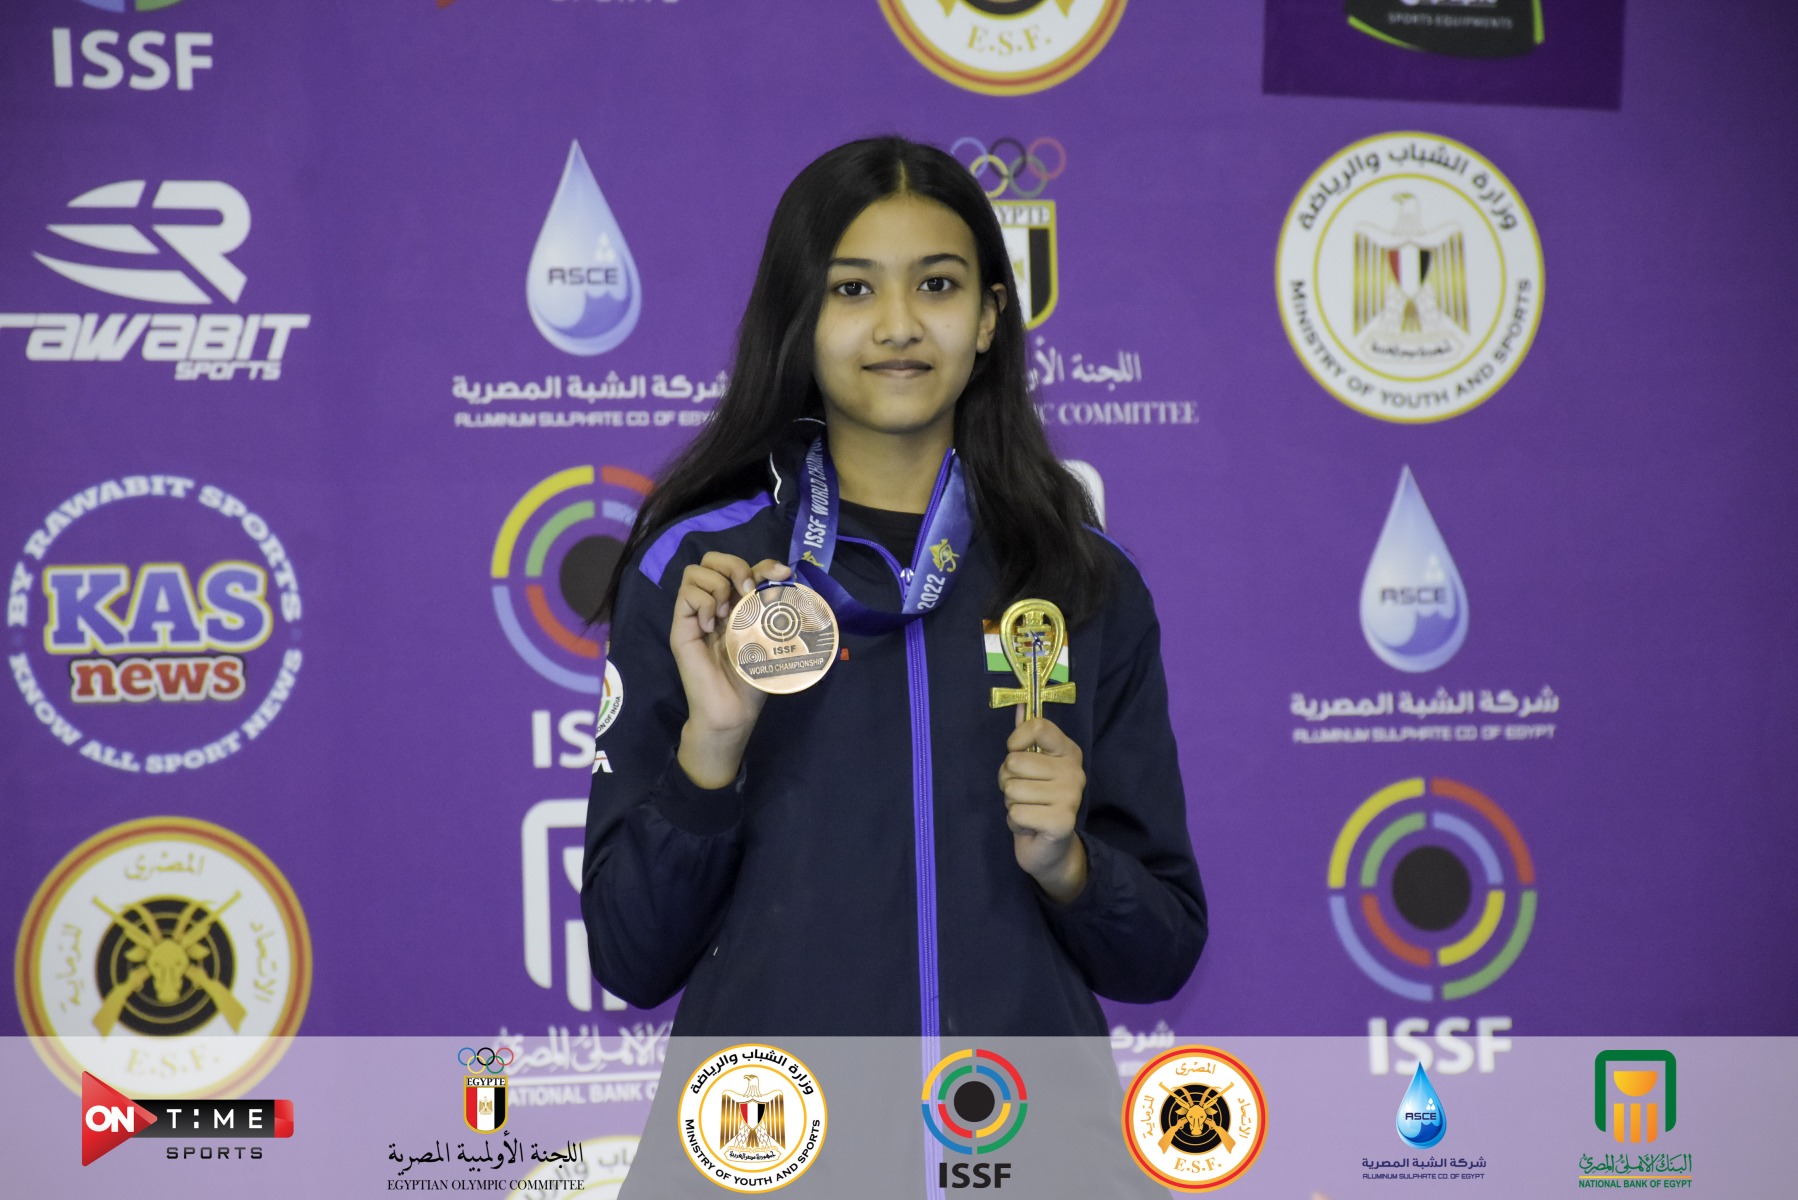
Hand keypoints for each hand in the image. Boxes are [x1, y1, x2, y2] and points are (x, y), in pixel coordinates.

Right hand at [671, 552, 791, 787]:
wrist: (734, 708)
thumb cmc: (753, 676)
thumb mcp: (771, 635)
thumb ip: (773, 605)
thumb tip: (785, 575)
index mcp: (738, 604)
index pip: (743, 566)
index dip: (763, 563)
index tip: (783, 574)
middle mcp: (716, 604)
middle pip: (711, 558)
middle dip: (734, 566)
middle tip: (748, 592)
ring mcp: (696, 614)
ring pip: (694, 571)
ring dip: (717, 585)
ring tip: (728, 614)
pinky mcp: (681, 627)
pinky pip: (686, 595)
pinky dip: (703, 603)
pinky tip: (712, 626)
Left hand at [998, 716, 1088, 902]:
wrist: (1050, 849)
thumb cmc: (1036, 801)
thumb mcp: (1031, 766)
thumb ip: (1027, 736)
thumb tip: (1019, 706)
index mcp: (1068, 752)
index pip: (1039, 726)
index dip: (1016, 740)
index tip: (1015, 753)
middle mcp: (1074, 771)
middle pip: (1015, 761)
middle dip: (1007, 780)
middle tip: (1023, 794)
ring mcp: (1071, 797)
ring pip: (1012, 789)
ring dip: (1011, 803)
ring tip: (1027, 810)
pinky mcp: (1061, 822)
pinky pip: (1016, 812)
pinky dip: (1015, 822)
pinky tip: (1029, 826)